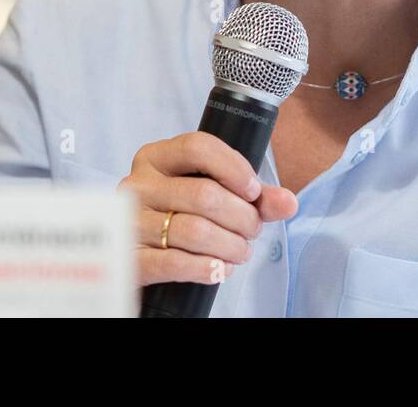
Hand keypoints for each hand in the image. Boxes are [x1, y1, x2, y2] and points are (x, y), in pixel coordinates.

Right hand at [120, 131, 298, 286]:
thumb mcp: (214, 195)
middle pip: (203, 194)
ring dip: (230, 245)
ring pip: (193, 230)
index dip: (234, 168)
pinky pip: (174, 262)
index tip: (254, 191)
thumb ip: (253, 196)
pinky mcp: (129, 258)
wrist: (141, 256)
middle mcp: (138, 185)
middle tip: (252, 230)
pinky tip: (219, 268)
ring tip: (240, 251)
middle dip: (241, 216)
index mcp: (157, 158)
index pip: (198, 147)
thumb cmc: (181, 216)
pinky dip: (207, 267)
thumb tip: (287, 203)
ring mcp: (129, 222)